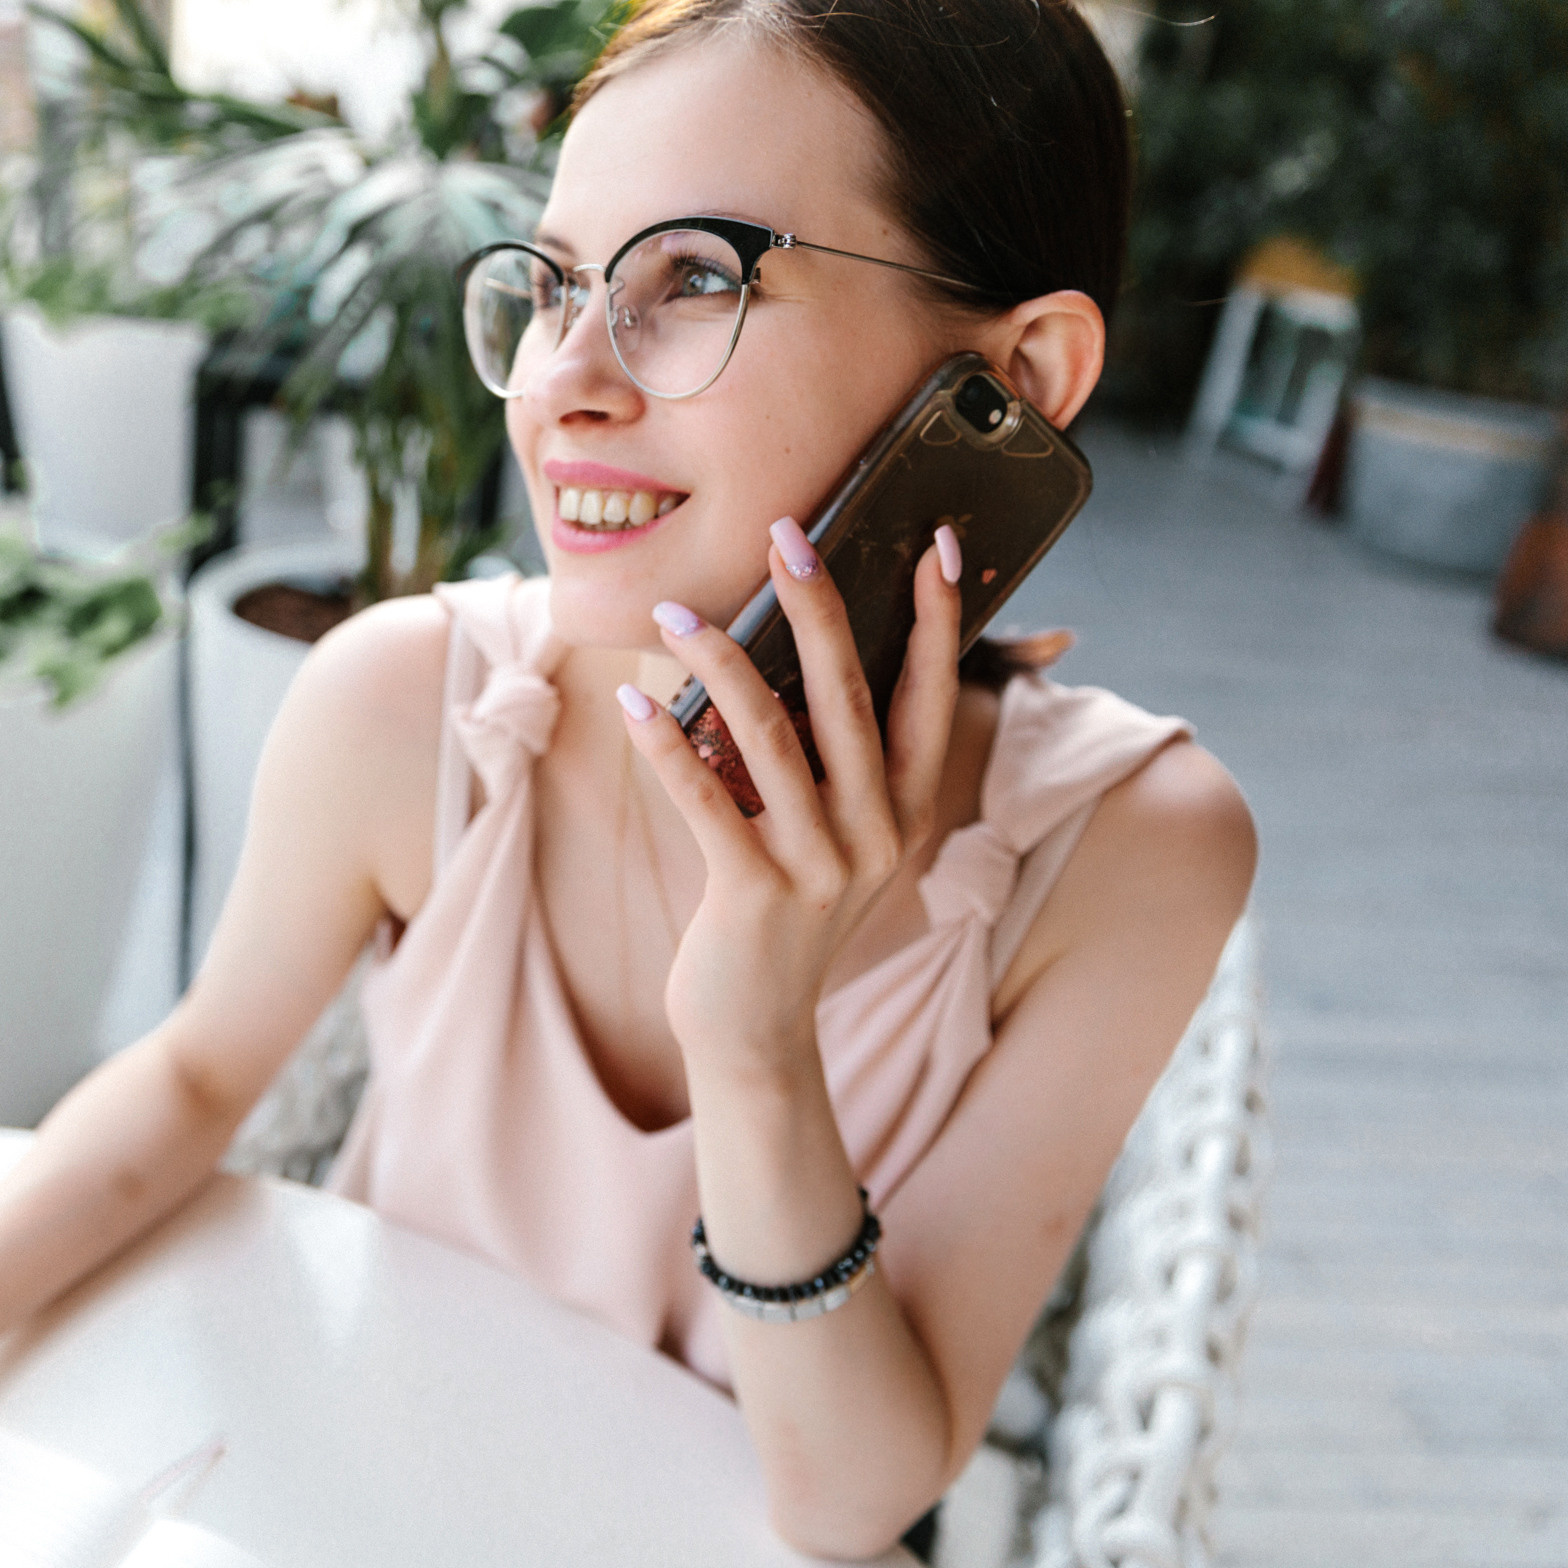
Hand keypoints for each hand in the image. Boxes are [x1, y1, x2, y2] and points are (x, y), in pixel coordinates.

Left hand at [617, 520, 962, 1078]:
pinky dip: (665, 743)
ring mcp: (820, 867)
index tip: (935, 543)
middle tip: (787, 535)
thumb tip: (779, 657)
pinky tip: (631, 701)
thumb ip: (825, 764)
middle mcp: (876, 834)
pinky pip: (705, 798)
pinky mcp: (755, 894)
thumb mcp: (827, 840)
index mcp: (905, 811)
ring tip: (673, 612)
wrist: (756, 1032)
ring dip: (717, 663)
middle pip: (849, 697)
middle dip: (819, 609)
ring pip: (770, 736)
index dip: (936, 621)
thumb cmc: (780, 915)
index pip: (931, 697)